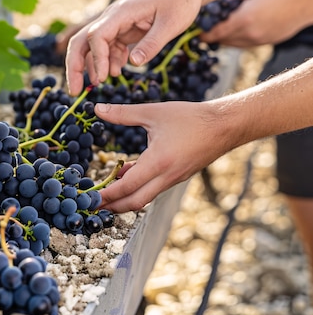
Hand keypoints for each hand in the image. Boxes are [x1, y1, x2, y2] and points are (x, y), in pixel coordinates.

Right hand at [65, 0, 202, 94]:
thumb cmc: (180, 1)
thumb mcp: (171, 25)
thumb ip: (151, 44)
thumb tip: (133, 64)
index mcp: (122, 12)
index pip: (97, 35)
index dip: (96, 58)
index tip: (102, 78)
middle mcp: (113, 17)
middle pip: (83, 40)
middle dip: (75, 65)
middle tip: (74, 91)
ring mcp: (117, 23)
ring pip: (93, 46)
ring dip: (92, 66)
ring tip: (98, 85)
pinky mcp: (125, 29)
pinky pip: (109, 46)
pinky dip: (109, 61)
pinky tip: (116, 72)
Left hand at [95, 100, 229, 212]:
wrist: (224, 126)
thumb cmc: (190, 117)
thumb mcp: (153, 112)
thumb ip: (123, 113)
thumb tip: (98, 109)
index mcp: (158, 162)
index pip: (127, 187)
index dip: (106, 194)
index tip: (89, 197)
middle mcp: (166, 176)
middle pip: (135, 202)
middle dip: (112, 206)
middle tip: (93, 204)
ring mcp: (174, 179)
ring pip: (145, 197)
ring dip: (125, 197)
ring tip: (106, 192)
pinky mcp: (179, 176)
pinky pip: (154, 188)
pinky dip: (139, 186)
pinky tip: (127, 173)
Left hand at [201, 0, 311, 46]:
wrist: (304, 2)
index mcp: (244, 19)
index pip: (216, 33)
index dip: (204, 35)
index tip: (196, 33)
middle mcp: (250, 34)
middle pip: (223, 41)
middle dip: (212, 37)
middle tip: (203, 30)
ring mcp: (259, 41)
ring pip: (233, 45)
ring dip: (224, 39)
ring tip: (219, 29)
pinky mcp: (266, 43)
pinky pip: (245, 45)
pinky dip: (237, 39)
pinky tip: (236, 29)